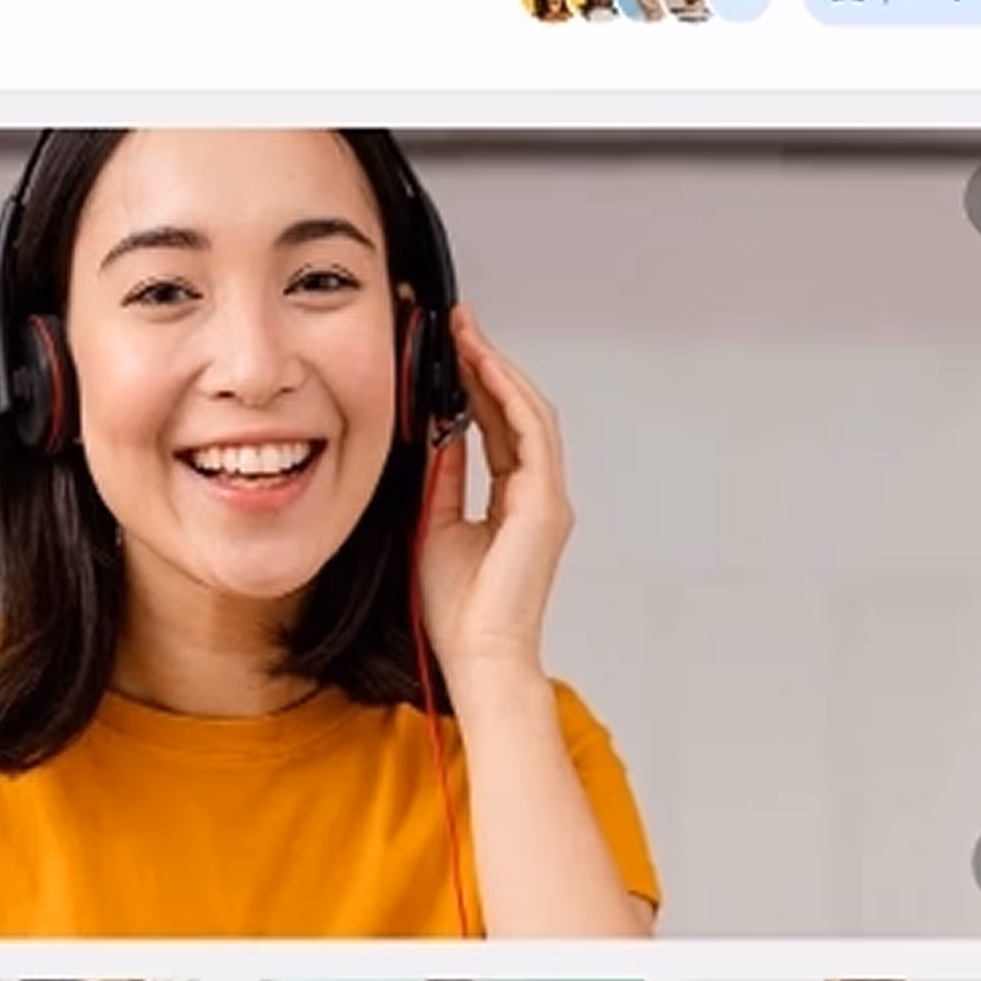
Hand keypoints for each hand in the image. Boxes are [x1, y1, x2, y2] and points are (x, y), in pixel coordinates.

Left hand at [415, 307, 572, 681]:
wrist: (477, 656)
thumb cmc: (457, 611)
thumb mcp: (434, 524)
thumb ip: (441, 478)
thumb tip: (433, 434)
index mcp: (515, 501)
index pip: (498, 426)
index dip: (476, 383)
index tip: (450, 348)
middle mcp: (538, 494)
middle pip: (517, 410)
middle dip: (486, 363)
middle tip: (458, 323)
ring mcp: (547, 498)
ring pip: (529, 413)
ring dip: (497, 370)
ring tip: (467, 334)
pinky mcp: (544, 505)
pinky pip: (532, 435)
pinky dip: (508, 397)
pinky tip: (483, 368)